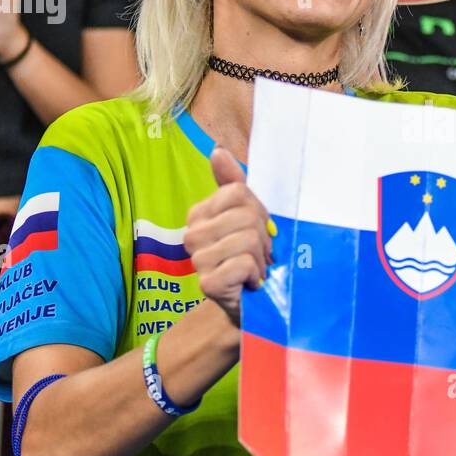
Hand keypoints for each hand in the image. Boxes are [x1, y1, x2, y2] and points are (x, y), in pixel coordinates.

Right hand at [184, 149, 272, 325]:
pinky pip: (244, 263)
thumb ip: (232, 184)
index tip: (257, 232)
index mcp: (200, 214)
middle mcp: (192, 234)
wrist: (249, 304)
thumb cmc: (250, 257)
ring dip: (261, 259)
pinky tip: (250, 283)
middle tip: (258, 255)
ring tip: (254, 270)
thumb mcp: (247, 217)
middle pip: (245, 215)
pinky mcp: (208, 283)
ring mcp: (197, 260)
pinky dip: (256, 274)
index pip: (238, 192)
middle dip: (262, 238)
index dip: (258, 212)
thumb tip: (217, 150)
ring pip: (247, 239)